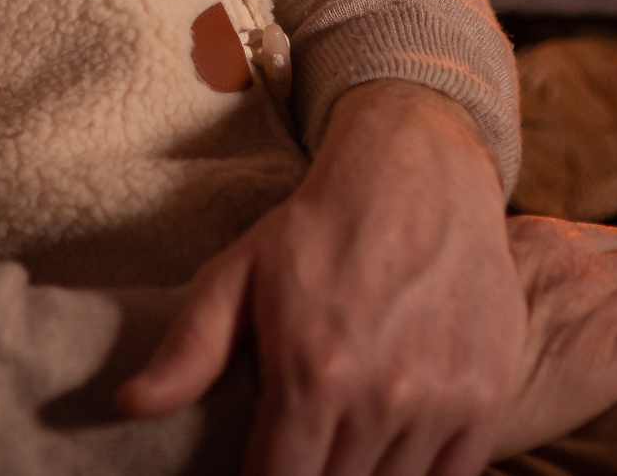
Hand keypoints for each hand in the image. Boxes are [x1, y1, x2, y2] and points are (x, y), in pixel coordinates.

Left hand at [118, 81, 520, 475]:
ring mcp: (443, 399)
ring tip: (338, 447)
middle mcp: (382, 395)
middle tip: (298, 451)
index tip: (257, 467)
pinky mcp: (487, 396)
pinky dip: (419, 474)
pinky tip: (388, 451)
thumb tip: (130, 405)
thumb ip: (190, 349)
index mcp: (312, 372)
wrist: (420, 171)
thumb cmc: (319, 225)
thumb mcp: (240, 274)